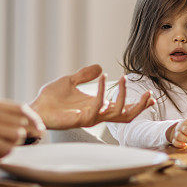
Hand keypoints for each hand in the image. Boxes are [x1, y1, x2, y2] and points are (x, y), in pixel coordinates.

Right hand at [0, 98, 44, 171]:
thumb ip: (1, 119)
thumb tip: (32, 126)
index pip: (21, 108)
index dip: (34, 119)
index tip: (41, 129)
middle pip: (22, 123)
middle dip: (26, 136)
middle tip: (18, 143)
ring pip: (17, 137)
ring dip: (11, 147)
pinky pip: (7, 149)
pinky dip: (2, 155)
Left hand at [31, 64, 153, 129]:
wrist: (35, 107)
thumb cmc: (51, 99)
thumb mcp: (70, 81)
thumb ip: (85, 75)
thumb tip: (101, 67)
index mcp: (97, 107)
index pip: (123, 109)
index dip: (139, 105)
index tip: (152, 96)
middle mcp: (96, 115)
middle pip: (126, 116)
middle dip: (140, 107)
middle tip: (149, 94)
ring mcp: (90, 118)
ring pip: (116, 112)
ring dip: (122, 95)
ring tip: (122, 78)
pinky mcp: (80, 119)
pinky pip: (97, 105)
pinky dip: (102, 90)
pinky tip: (102, 77)